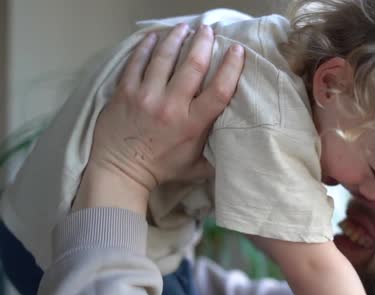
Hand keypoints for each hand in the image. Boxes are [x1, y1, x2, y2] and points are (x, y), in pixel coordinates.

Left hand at [73, 23, 244, 212]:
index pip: (219, 90)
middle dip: (204, 42)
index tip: (237, 50)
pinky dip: (146, 46)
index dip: (231, 67)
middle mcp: (171, 106)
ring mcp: (146, 96)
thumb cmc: (161, 168)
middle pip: (193, 65)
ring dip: (177, 38)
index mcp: (192, 124)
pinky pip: (137, 61)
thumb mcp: (197, 166)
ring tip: (184, 27)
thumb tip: (239, 146)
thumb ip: (217, 154)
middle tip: (208, 30)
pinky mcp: (125, 92)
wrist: (120, 171)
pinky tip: (154, 36)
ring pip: (165, 57)